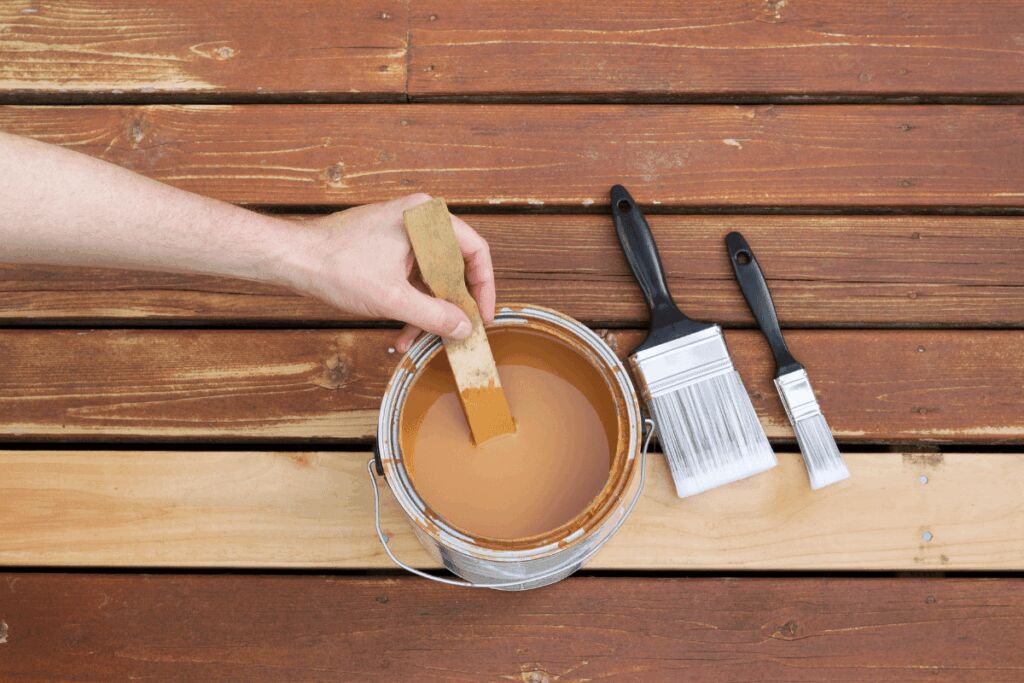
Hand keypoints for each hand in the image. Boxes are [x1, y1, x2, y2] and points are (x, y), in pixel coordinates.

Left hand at [285, 193, 495, 352]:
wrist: (291, 258)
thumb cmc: (335, 265)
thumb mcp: (392, 298)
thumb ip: (434, 315)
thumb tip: (465, 329)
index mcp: (426, 218)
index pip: (476, 251)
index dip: (484, 288)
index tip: (482, 317)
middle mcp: (418, 219)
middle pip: (454, 267)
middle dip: (451, 306)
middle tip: (455, 333)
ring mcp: (402, 233)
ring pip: (431, 277)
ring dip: (427, 311)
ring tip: (417, 341)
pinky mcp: (387, 247)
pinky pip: (412, 277)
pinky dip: (410, 304)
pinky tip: (401, 332)